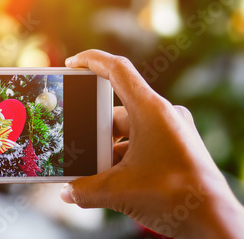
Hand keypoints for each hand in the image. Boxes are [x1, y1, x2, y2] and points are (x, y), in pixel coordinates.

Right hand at [60, 50, 243, 238]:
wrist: (216, 223)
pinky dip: (125, 156)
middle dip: (94, 130)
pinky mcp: (177, 146)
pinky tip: (113, 178)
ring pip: (130, 130)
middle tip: (78, 145)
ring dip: (109, 148)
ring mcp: (172, 130)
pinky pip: (143, 142)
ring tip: (93, 171)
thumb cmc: (175, 198)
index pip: (117, 70)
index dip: (91, 60)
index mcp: (151, 110)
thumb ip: (86, 190)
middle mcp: (163, 114)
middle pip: (117, 111)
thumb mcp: (120, 191)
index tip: (71, 64)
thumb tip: (67, 193)